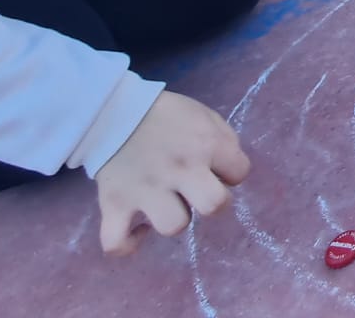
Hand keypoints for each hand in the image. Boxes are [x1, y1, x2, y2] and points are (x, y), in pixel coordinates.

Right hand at [96, 91, 250, 255]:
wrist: (114, 111)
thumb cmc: (167, 116)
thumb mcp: (206, 116)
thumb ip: (224, 142)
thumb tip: (229, 172)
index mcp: (207, 144)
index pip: (240, 173)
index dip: (230, 172)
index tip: (214, 167)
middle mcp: (181, 169)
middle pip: (214, 205)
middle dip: (211, 202)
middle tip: (196, 191)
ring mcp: (146, 190)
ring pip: (173, 226)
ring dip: (173, 218)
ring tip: (164, 203)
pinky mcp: (114, 204)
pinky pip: (117, 242)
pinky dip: (127, 243)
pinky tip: (138, 229)